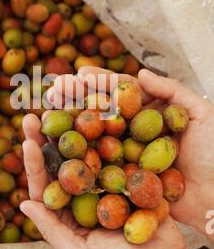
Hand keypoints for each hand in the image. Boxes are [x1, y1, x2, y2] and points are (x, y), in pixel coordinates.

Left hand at [20, 113, 184, 248]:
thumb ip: (53, 231)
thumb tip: (24, 204)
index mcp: (66, 211)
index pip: (46, 185)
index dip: (34, 164)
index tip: (27, 141)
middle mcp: (81, 193)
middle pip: (60, 163)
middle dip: (46, 139)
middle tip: (34, 116)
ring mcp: (103, 181)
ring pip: (83, 153)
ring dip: (71, 132)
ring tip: (59, 109)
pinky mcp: (124, 175)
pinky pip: (111, 153)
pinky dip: (103, 136)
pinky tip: (96, 117)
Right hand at [49, 66, 213, 238]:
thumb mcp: (202, 114)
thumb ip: (173, 91)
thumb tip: (141, 73)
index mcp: (151, 111)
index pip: (122, 92)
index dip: (101, 82)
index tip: (80, 74)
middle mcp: (135, 130)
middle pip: (103, 109)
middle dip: (78, 99)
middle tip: (54, 91)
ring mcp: (127, 152)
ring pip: (96, 134)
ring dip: (72, 123)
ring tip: (49, 113)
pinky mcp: (124, 175)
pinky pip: (99, 161)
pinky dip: (80, 153)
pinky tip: (61, 146)